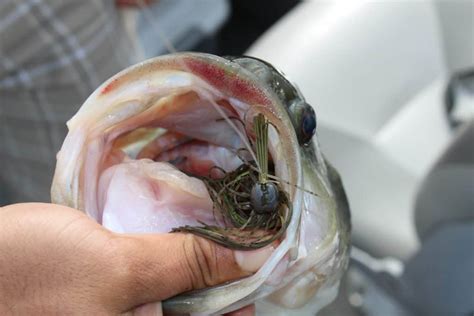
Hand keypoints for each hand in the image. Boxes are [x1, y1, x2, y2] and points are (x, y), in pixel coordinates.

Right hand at [0, 203, 271, 314]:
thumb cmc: (29, 277)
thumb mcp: (118, 269)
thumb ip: (188, 264)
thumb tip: (254, 256)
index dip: (253, 285)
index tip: (269, 247)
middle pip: (206, 300)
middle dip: (226, 260)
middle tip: (241, 221)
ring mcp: (126, 311)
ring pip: (182, 282)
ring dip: (199, 247)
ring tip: (214, 213)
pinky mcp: (112, 289)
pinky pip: (156, 269)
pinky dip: (171, 245)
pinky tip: (176, 219)